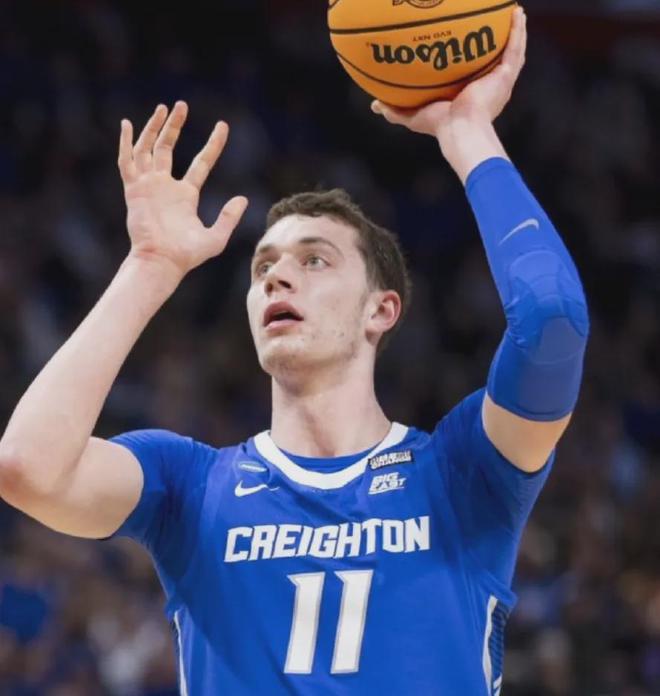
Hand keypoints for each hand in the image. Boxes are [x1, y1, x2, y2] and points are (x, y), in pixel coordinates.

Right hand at [118, 101, 247, 280]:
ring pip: (148, 148)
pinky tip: (128, 124)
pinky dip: (127, 143)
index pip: (201, 162)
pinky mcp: (134, 189)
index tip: (223, 126)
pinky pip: (127, 161)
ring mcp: (149, 186)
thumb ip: (229, 217)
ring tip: (163, 108)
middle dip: (174, 126)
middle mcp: (166, 186)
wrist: (162, 261)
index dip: (213, 144)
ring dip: (153, 128)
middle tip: (181, 105)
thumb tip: (243, 198)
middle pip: (168, 148)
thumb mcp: (217, 237)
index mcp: (186, 195)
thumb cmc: (187, 255)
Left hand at [370, 6, 526, 138]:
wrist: (459, 129)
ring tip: (514, 11)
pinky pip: (515, 49)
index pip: (472, 72)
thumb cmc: (438, 126)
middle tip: (492, 23)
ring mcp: (499, 82)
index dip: (471, 58)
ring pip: (510, 51)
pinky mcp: (506, 77)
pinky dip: (518, 31)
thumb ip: (395, 109)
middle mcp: (487, 87)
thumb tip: (375, 105)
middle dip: (495, 42)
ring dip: (513, 31)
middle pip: (493, 59)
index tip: (466, 43)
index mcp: (470, 95)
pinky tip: (517, 13)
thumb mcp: (413, 116)